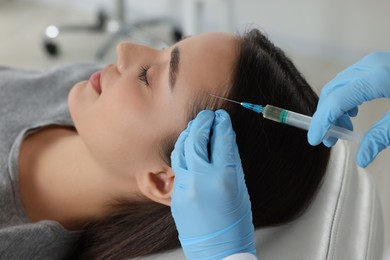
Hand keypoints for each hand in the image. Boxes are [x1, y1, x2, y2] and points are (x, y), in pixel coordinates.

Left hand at [171, 109, 255, 258]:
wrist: (217, 249)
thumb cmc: (235, 223)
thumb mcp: (240, 189)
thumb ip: (232, 162)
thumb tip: (226, 141)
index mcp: (223, 178)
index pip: (221, 141)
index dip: (222, 125)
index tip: (223, 117)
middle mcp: (201, 179)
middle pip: (198, 140)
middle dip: (203, 123)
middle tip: (209, 115)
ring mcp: (184, 186)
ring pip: (183, 149)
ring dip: (190, 134)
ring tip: (197, 126)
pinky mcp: (175, 193)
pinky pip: (177, 164)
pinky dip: (184, 150)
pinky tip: (189, 145)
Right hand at [308, 52, 389, 166]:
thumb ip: (382, 137)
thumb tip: (362, 158)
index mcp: (377, 78)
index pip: (335, 101)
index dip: (321, 122)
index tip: (316, 140)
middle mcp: (371, 65)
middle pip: (332, 91)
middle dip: (326, 116)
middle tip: (331, 139)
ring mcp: (374, 62)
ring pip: (340, 84)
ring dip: (335, 107)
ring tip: (345, 127)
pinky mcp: (379, 64)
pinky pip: (351, 80)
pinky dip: (345, 97)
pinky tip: (354, 111)